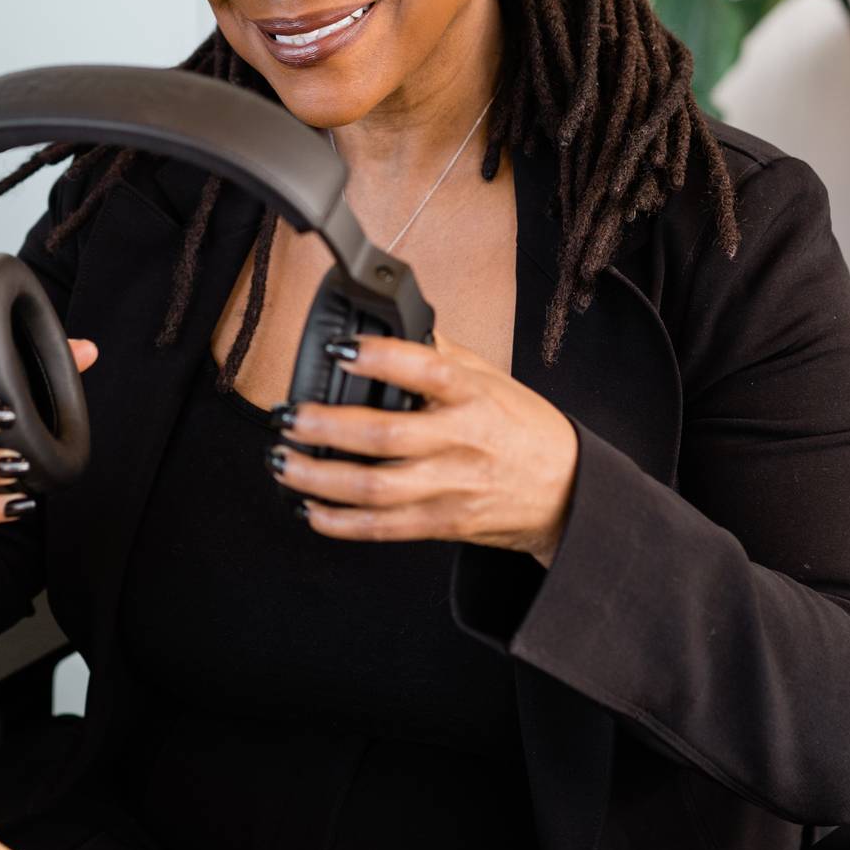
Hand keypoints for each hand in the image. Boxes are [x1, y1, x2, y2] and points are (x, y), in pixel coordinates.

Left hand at [269, 334, 579, 565]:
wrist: (568, 493)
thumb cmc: (526, 429)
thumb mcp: (493, 379)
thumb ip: (443, 354)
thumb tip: (399, 322)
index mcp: (474, 395)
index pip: (427, 369)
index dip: (380, 358)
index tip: (339, 350)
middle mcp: (462, 441)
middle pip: (385, 435)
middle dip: (326, 427)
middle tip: (288, 416)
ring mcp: (452, 486)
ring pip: (374, 487)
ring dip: (319, 478)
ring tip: (282, 461)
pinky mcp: (444, 524)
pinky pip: (383, 527)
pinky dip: (340, 522)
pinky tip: (310, 509)